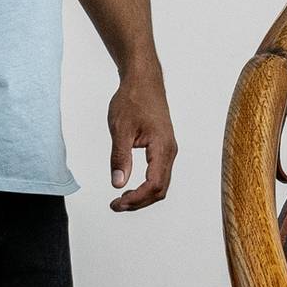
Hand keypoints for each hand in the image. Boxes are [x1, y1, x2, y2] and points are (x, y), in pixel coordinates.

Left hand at [108, 68, 175, 208]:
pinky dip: (146, 185)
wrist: (143, 81)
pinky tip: (131, 187)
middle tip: (117, 205)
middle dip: (139, 201)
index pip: (154, 184)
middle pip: (160, 189)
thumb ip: (120, 157)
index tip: (118, 203)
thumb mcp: (120, 129)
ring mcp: (168, 149)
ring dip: (143, 195)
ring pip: (161, 183)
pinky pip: (159, 174)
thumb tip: (118, 183)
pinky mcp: (163, 147)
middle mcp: (169, 151)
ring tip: (122, 199)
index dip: (136, 198)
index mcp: (162, 147)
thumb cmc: (133, 99)